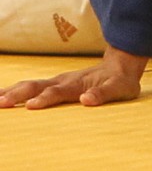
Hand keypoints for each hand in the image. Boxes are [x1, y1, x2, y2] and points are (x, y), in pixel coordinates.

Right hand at [0, 46, 146, 108]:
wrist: (120, 65)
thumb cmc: (119, 81)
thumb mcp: (120, 89)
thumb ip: (104, 93)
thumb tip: (87, 99)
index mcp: (78, 84)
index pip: (60, 92)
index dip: (46, 98)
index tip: (31, 105)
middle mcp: (64, 80)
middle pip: (38, 86)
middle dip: (19, 95)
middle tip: (0, 103)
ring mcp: (57, 81)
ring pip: (31, 84)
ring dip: (12, 92)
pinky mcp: (54, 84)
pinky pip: (31, 86)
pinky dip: (14, 90)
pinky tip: (1, 96)